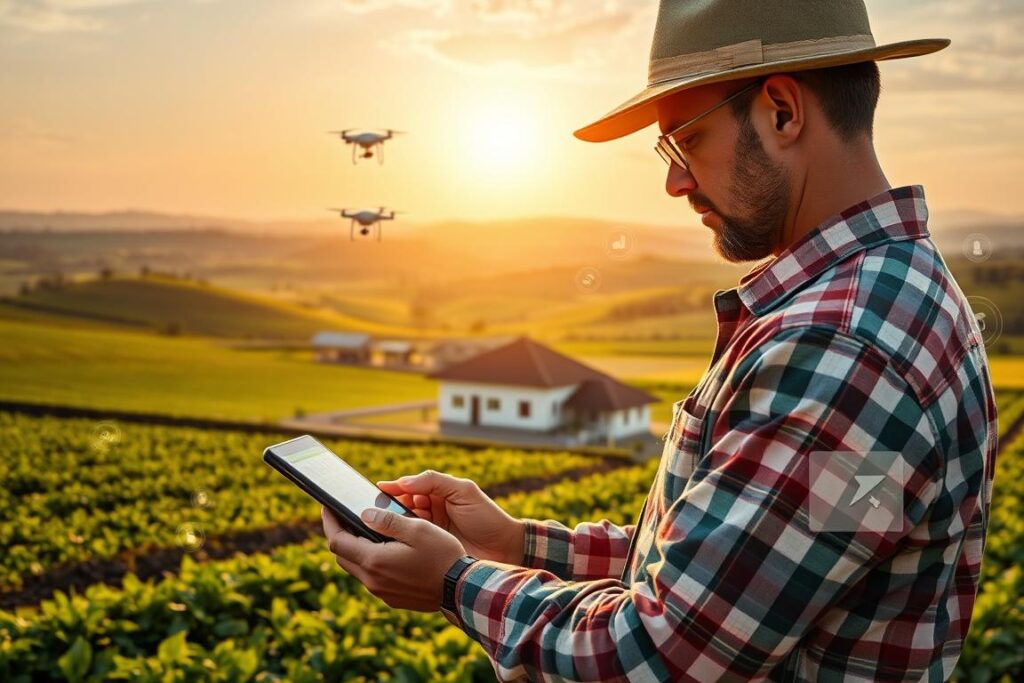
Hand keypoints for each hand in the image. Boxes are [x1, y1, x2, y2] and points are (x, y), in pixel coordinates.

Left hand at [321, 505, 465, 611]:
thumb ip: (387, 521)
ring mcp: (382, 592)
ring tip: (363, 530)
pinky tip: (383, 550)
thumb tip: (363, 515)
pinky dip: (369, 562)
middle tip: (343, 516)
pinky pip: (371, 578)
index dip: (329, 522)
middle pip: (342, 556)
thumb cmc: (443, 555)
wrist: (462, 589)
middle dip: (339, 535)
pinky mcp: (392, 599)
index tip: (327, 507)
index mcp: (374, 561)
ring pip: (356, 568)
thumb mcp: (417, 529)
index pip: (336, 541)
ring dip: (354, 549)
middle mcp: (373, 580)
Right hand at [377, 470, 524, 565]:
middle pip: (402, 507)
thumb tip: (404, 482)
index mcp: (439, 494)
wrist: (506, 549)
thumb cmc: (487, 517)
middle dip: (388, 508)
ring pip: (403, 526)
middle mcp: (431, 512)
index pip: (410, 489)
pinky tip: (389, 545)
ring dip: (392, 526)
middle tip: (372, 512)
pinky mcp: (431, 550)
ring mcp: (430, 532)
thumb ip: (435, 481)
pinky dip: (400, 543)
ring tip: (377, 528)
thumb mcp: (464, 492)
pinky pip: (411, 544)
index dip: (394, 489)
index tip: (377, 490)